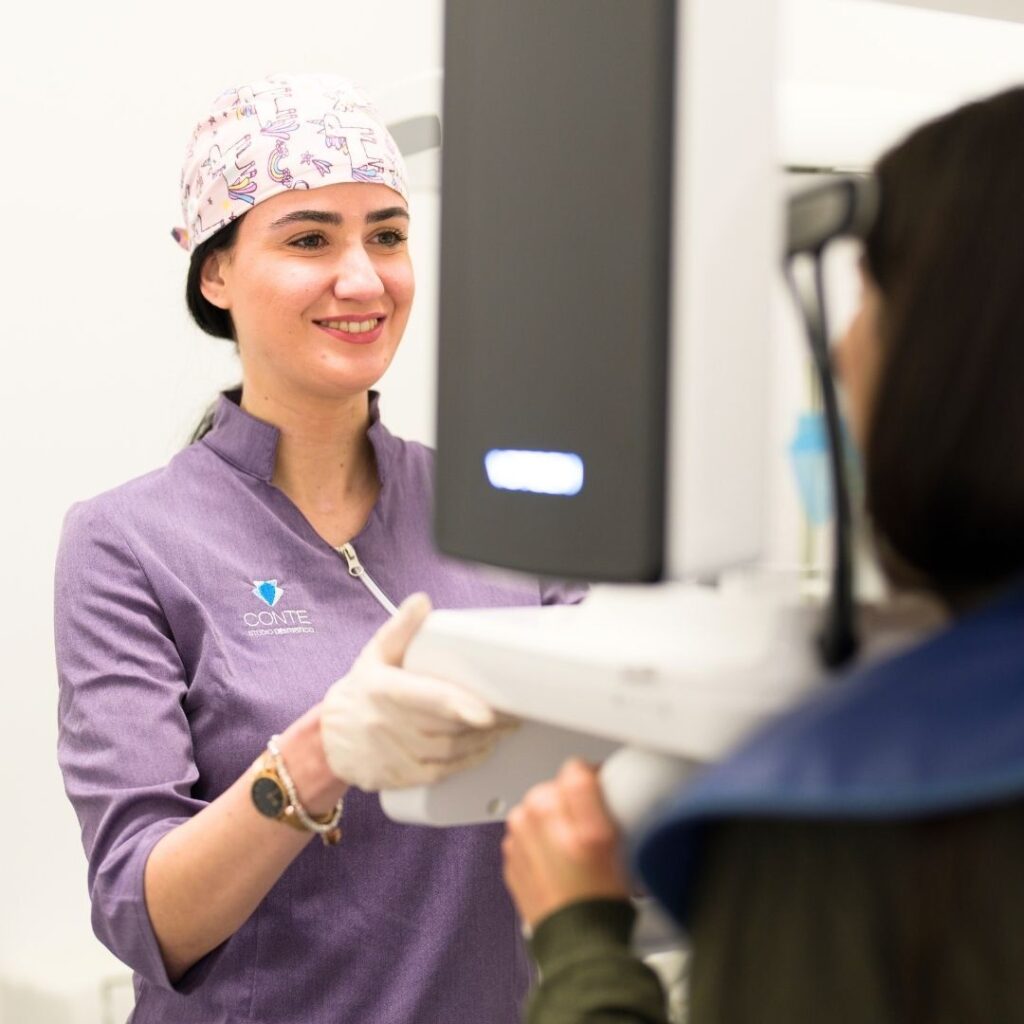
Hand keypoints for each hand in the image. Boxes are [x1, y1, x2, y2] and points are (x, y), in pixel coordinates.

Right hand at [320, 593, 512, 790]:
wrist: (329, 738)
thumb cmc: (363, 690)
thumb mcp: (376, 654)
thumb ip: (401, 628)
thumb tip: (421, 602)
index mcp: (384, 689)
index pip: (427, 699)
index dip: (458, 706)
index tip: (486, 711)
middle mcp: (387, 724)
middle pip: (447, 727)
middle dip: (486, 721)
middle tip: (513, 709)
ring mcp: (394, 754)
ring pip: (449, 751)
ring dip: (483, 740)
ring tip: (505, 725)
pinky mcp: (400, 777)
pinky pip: (442, 772)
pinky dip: (468, 761)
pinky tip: (485, 747)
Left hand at [503, 758, 630, 928]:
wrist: (576, 938)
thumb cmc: (598, 896)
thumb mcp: (613, 834)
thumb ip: (595, 790)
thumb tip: (589, 770)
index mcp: (556, 804)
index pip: (576, 769)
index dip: (595, 781)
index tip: (602, 796)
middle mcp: (530, 817)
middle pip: (556, 789)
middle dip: (573, 804)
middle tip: (591, 833)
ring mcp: (516, 838)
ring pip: (542, 810)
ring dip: (556, 823)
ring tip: (575, 853)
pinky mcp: (509, 856)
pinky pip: (530, 834)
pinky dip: (542, 843)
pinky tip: (560, 863)